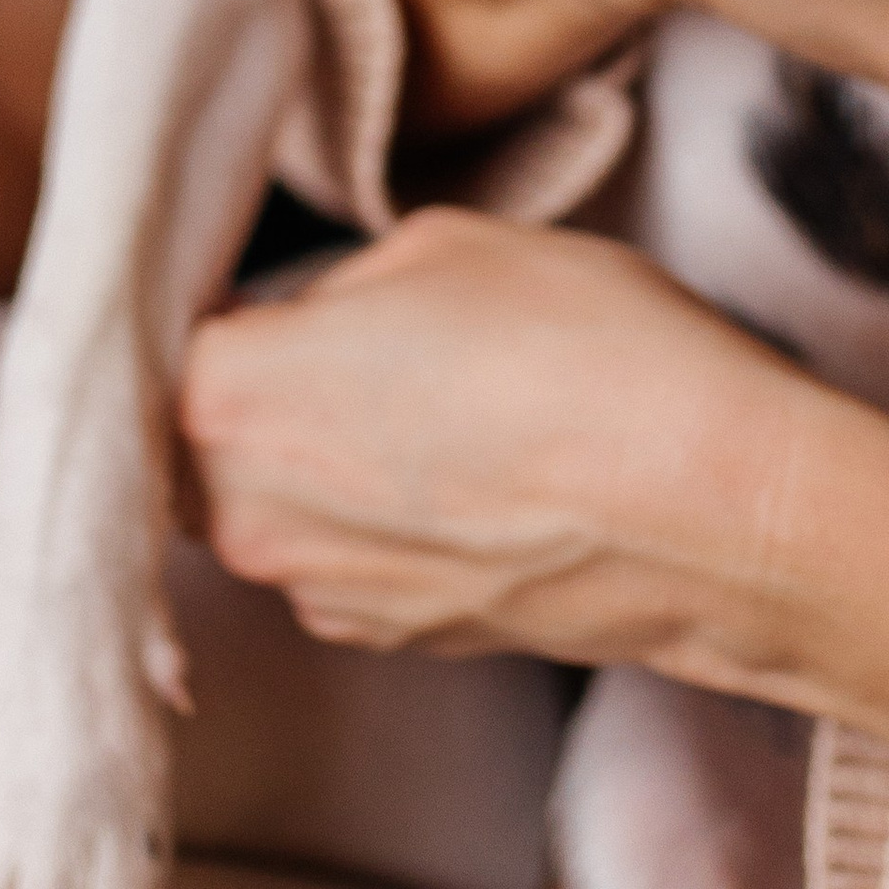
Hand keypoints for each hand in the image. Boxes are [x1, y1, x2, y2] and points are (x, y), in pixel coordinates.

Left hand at [181, 208, 888, 730]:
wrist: (721, 513)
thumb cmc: (588, 354)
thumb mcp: (449, 244)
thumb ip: (343, 285)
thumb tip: (322, 320)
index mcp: (229, 397)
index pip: (167, 339)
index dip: (222, 303)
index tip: (264, 286)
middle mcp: (245, 516)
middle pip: (207, 436)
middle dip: (267, 389)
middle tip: (362, 339)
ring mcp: (322, 595)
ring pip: (281, 503)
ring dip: (331, 460)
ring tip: (447, 406)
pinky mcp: (399, 643)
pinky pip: (353, 560)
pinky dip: (395, 522)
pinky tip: (485, 473)